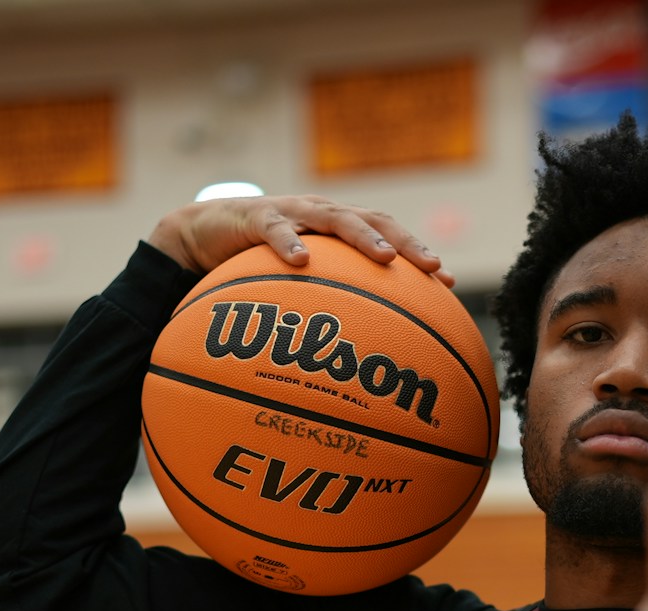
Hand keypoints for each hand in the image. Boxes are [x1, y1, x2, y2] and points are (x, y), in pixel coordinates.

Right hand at [147, 194, 453, 286]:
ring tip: (384, 256)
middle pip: (373, 220)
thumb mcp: (294, 285)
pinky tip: (301, 260)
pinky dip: (289, 242)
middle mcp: (321, 216)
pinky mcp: (254, 216)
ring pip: (334, 219)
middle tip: (430, 266)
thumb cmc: (253, 263)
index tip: (447, 281)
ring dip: (362, 237)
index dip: (417, 253)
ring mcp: (291, 213)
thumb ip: (322, 308)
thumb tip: (354, 361)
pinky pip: (274, 230)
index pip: (387, 235)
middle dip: (405, 242)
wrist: (199, 233)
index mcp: (337, 230)